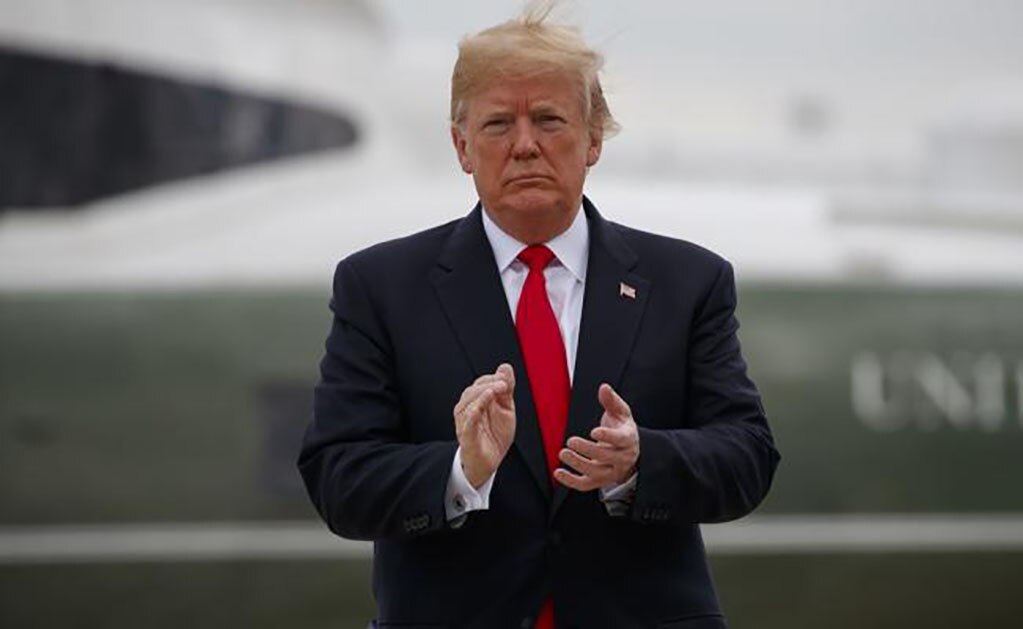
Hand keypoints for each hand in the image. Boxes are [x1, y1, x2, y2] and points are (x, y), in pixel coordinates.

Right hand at [454, 364, 516, 488]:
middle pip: (473, 391)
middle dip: (489, 384)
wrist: (489, 462)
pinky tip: (481, 406)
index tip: (506, 379)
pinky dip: (473, 413)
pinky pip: (467, 423)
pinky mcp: (467, 436)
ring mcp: (466, 422)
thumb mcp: (506, 409)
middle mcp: (468, 409)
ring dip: (482, 394)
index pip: (481, 383)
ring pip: (468, 404)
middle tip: (504, 385)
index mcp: (477, 401)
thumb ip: (506, 389)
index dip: (493, 378)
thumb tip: (505, 367)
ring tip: (496, 390)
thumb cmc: (495, 435)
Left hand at [554, 383, 638, 491]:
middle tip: (571, 440)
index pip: (621, 440)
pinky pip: (585, 485)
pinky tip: (558, 472)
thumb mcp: (621, 413)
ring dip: (578, 464)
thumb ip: (611, 400)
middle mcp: (622, 458)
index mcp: (628, 439)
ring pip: (596, 473)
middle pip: (607, 458)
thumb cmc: (622, 429)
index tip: (594, 431)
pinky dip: (571, 481)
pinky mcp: (599, 481)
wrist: (628, 452)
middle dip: (588, 450)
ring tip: (563, 453)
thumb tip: (603, 387)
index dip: (608, 437)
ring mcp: (611, 472)